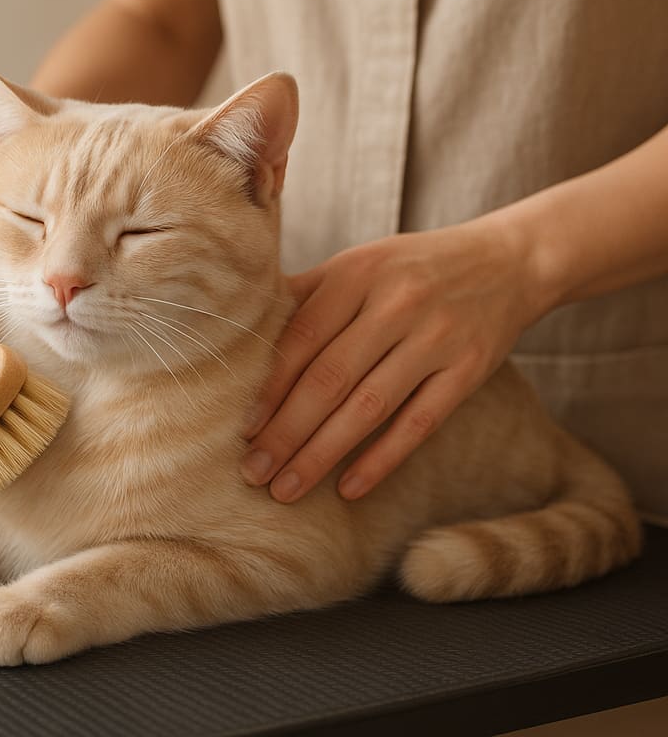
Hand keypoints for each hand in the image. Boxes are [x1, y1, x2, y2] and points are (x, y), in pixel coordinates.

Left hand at [241, 219, 541, 502]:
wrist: (507, 261)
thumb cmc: (411, 268)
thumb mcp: (358, 264)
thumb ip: (306, 294)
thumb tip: (243, 329)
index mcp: (357, 273)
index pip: (302, 338)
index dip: (270, 386)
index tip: (243, 427)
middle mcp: (395, 303)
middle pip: (330, 378)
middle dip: (286, 430)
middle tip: (253, 470)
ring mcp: (436, 338)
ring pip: (369, 407)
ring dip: (323, 453)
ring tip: (287, 487)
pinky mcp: (469, 369)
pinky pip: (419, 423)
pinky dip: (382, 459)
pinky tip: (348, 487)